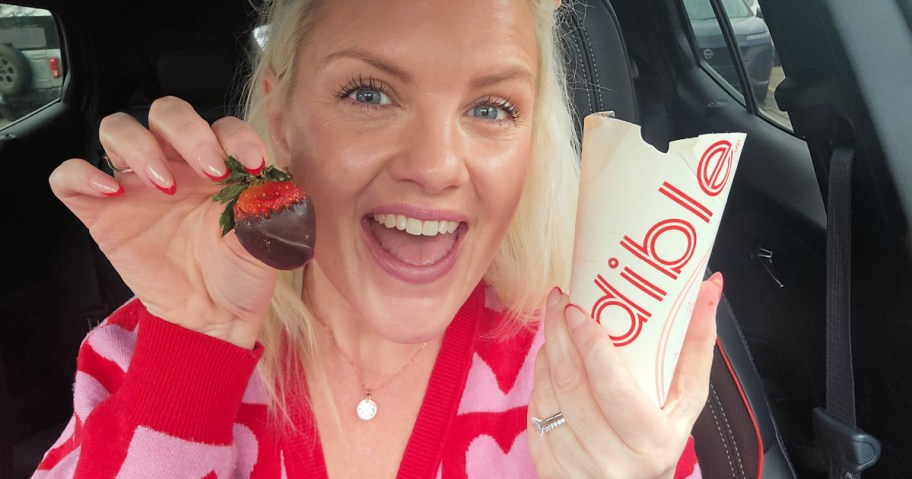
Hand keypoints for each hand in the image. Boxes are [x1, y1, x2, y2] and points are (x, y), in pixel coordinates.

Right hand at [49, 97, 274, 347]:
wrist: (212, 317)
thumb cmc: (239, 274)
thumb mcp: (265, 244)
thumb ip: (267, 213)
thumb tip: (271, 190)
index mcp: (219, 165)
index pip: (222, 126)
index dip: (237, 137)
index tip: (252, 166)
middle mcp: (176, 165)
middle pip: (167, 113)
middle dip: (188, 132)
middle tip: (209, 170)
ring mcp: (137, 185)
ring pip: (118, 129)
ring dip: (139, 145)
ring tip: (163, 185)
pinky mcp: (102, 212)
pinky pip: (70, 177)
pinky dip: (80, 174)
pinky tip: (109, 192)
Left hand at [528, 274, 722, 477]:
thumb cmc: (659, 435)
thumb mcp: (686, 401)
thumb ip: (697, 346)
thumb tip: (709, 286)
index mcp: (651, 440)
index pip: (613, 384)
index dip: (591, 343)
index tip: (577, 309)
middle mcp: (611, 456)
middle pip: (572, 381)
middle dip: (559, 333)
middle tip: (560, 301)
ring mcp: (575, 462)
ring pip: (549, 390)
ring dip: (548, 350)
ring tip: (557, 324)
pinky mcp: (549, 464)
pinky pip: (535, 408)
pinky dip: (541, 377)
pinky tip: (551, 360)